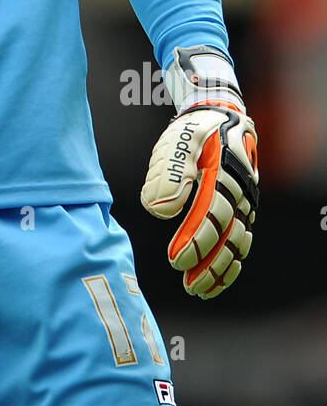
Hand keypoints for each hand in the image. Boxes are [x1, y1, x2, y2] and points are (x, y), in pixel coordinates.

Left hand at [141, 47, 258, 298]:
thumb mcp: (177, 142)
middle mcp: (240, 191)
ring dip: (221, 269)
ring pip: (238, 243)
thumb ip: (169, 174)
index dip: (195, 239)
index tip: (175, 260)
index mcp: (222, 173)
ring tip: (199, 289)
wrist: (220, 116)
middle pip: (228, 234)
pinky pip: (242, 241)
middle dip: (209, 263)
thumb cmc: (194, 131)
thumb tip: (159, 212)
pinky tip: (215, 281)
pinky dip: (231, 264)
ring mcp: (245, 202)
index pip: (211, 213)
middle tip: (188, 285)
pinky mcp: (244, 210)